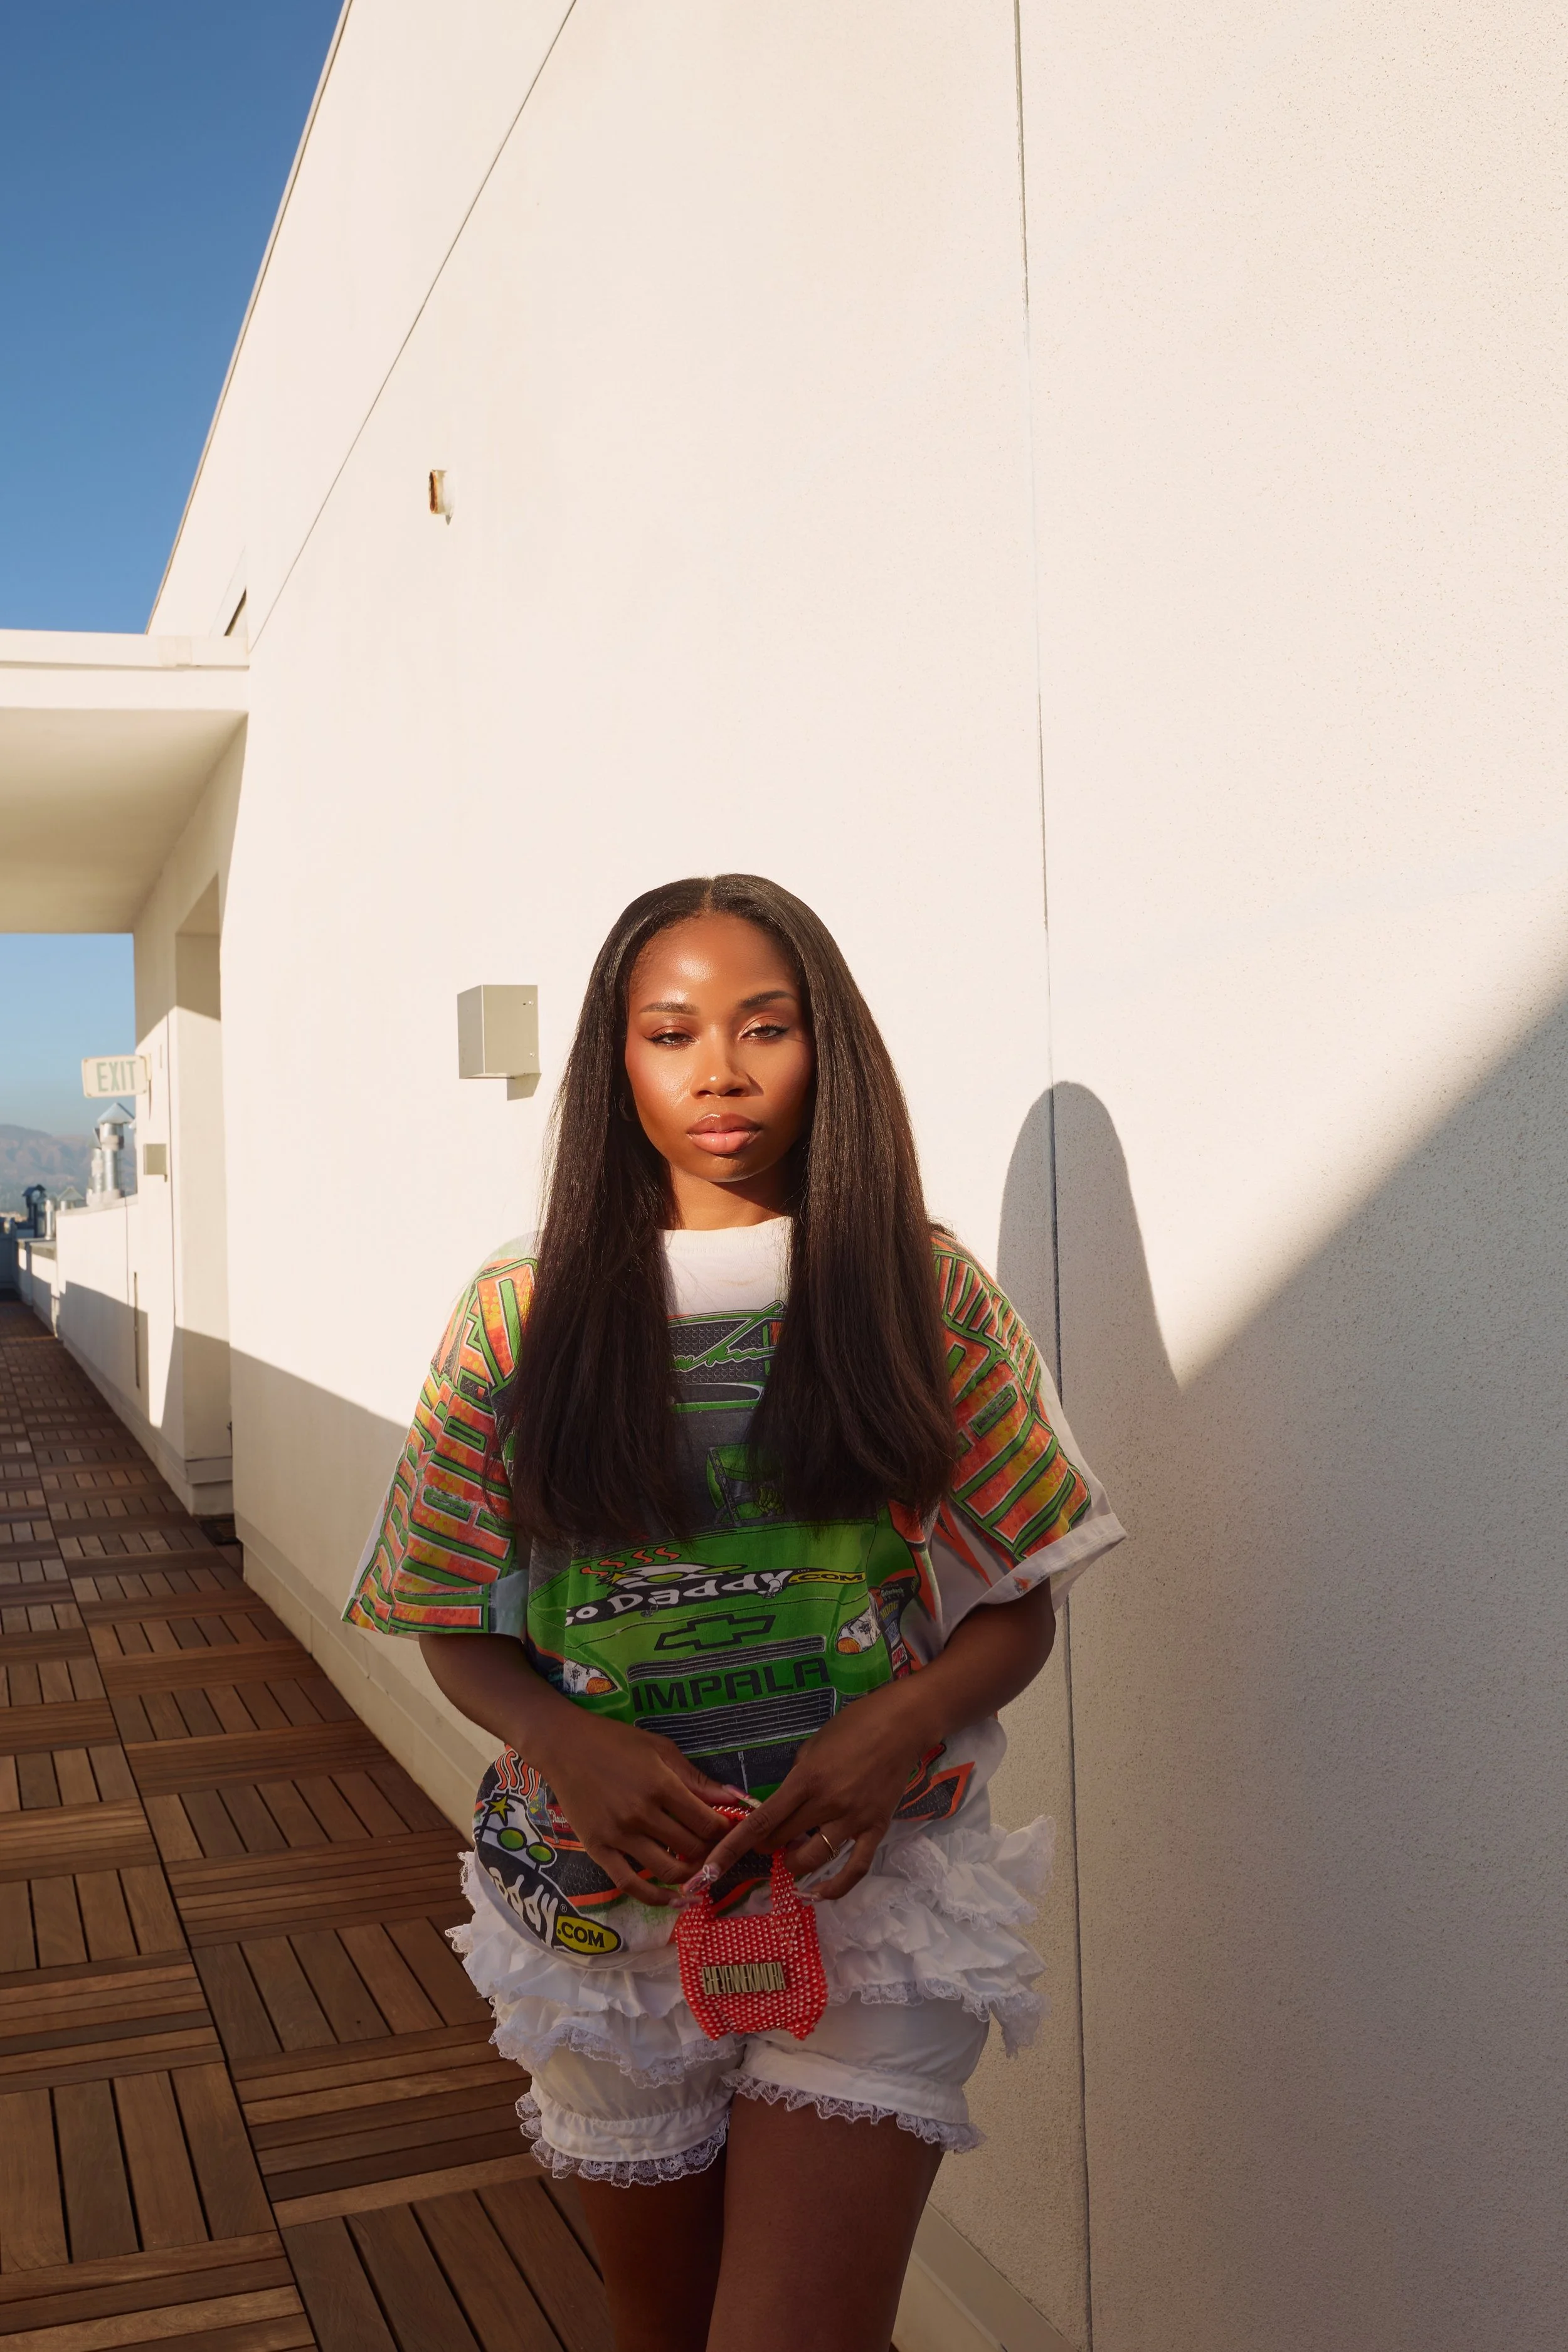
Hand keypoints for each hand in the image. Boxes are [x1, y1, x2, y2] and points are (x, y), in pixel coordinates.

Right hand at [528, 1710, 736, 1906]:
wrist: (564, 1746)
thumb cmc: (616, 1742)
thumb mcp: (661, 1750)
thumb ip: (696, 1779)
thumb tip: (734, 1799)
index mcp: (661, 1786)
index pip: (707, 1823)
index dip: (725, 1831)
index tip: (728, 1829)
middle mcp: (641, 1815)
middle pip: (692, 1848)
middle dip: (711, 1851)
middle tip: (715, 1848)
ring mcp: (618, 1835)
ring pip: (668, 1870)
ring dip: (690, 1874)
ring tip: (697, 1867)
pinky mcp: (598, 1849)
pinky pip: (630, 1884)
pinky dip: (655, 1897)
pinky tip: (673, 1900)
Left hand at [691, 1684, 929, 1902]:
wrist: (901, 1724)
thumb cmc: (854, 1725)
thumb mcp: (813, 1744)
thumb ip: (797, 1777)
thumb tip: (783, 1804)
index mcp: (806, 1779)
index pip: (763, 1820)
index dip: (734, 1847)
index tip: (711, 1867)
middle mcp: (827, 1803)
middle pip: (783, 1840)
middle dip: (768, 1845)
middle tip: (768, 1840)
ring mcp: (854, 1819)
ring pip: (813, 1858)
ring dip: (794, 1862)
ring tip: (792, 1855)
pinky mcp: (877, 1828)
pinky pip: (855, 1867)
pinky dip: (836, 1887)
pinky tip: (820, 1893)